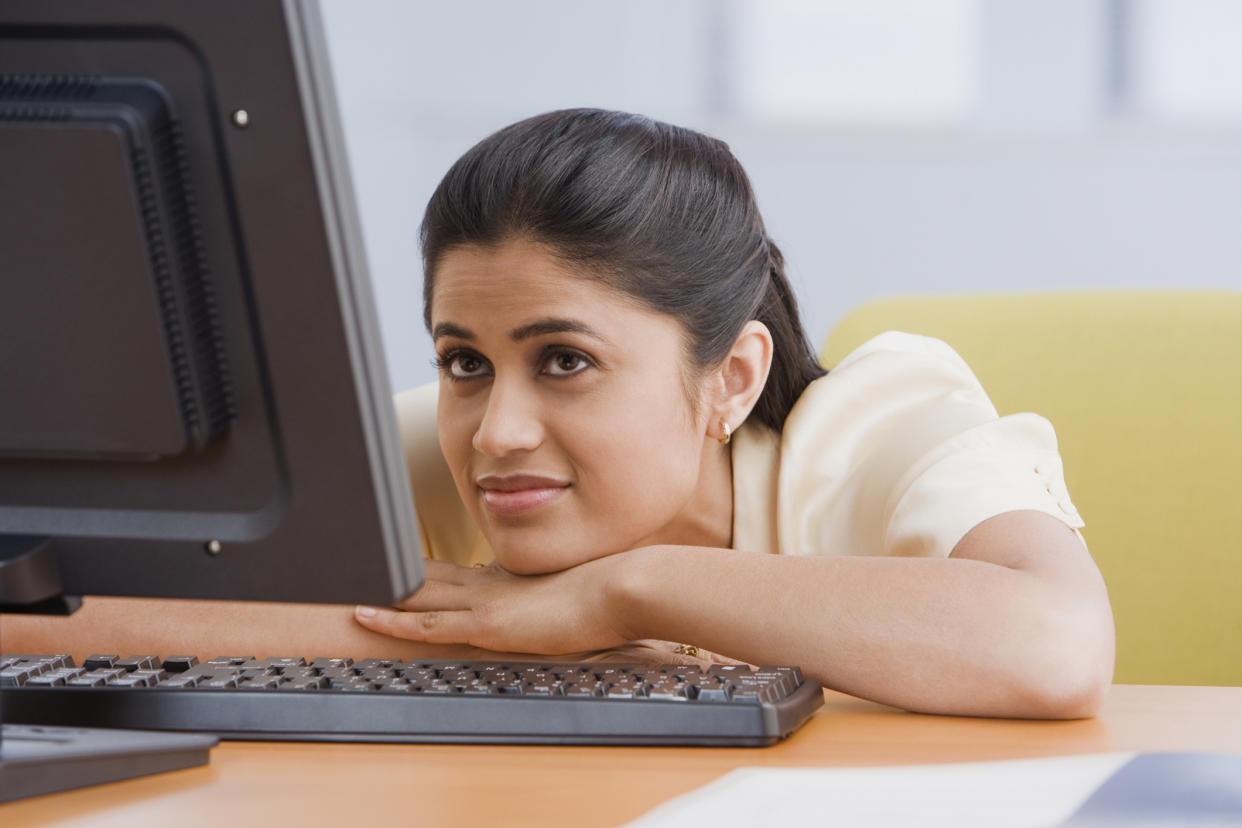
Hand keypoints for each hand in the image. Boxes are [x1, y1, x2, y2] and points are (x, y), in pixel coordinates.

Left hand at [353, 557, 631, 655]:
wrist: (621, 589)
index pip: (451, 574)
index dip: (416, 570)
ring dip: (379, 592)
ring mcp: (484, 602)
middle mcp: (488, 584)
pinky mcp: (486, 623)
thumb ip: (550, 602)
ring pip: (416, 595)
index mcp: (506, 579)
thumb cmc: (606, 596)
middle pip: (424, 576)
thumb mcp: (570, 597)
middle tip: (348, 565)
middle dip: (387, 573)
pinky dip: (394, 620)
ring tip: (338, 588)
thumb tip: (553, 610)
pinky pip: (428, 624)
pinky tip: (366, 614)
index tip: (390, 567)